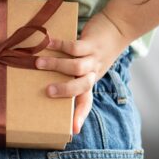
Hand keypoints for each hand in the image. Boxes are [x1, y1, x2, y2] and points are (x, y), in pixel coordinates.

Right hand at [33, 10, 131, 133]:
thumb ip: (73, 73)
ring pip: (76, 66)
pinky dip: (60, 45)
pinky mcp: (92, 43)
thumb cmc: (97, 49)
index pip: (87, 102)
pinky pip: (75, 47)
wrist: (119, 28)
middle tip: (48, 91)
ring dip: (56, 66)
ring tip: (38, 63)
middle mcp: (93, 72)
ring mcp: (94, 58)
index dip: (80, 115)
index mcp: (90, 81)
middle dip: (65, 90)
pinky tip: (47, 43)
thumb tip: (43, 80)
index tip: (74, 130)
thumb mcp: (89, 65)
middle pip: (83, 86)